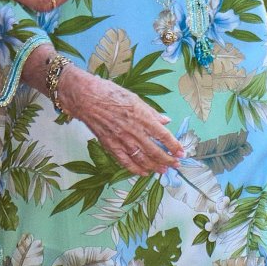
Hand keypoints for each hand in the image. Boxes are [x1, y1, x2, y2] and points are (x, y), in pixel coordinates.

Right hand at [57, 68, 183, 176]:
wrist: (84, 97)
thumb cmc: (109, 93)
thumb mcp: (134, 98)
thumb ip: (151, 112)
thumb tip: (165, 120)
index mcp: (142, 116)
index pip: (163, 135)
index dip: (174, 146)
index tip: (181, 152)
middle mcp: (133, 130)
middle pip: (155, 151)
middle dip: (168, 160)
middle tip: (176, 165)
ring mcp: (121, 140)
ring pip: (142, 159)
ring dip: (155, 166)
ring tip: (163, 170)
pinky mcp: (110, 145)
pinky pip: (125, 161)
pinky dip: (135, 169)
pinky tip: (143, 172)